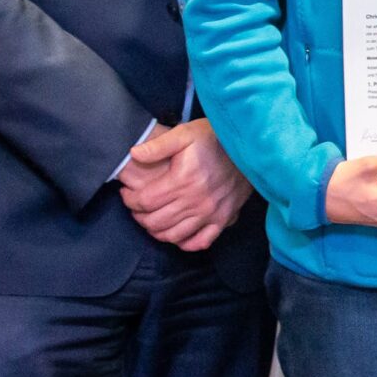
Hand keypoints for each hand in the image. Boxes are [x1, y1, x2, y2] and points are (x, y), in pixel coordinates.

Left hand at [118, 119, 252, 251]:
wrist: (250, 146)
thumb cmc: (215, 139)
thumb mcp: (185, 133)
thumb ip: (158, 145)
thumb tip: (134, 154)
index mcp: (183, 181)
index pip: (145, 201)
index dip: (130, 200)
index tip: (126, 193)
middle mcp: (196, 201)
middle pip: (155, 222)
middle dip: (139, 216)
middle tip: (136, 207)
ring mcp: (210, 213)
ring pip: (173, 235)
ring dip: (156, 232)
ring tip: (151, 219)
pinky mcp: (223, 219)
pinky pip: (200, 242)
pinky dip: (184, 243)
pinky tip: (177, 234)